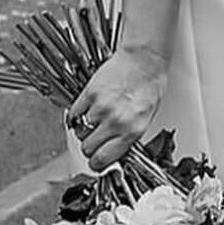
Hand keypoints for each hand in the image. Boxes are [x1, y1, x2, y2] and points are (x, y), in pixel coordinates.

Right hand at [66, 45, 168, 172]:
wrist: (144, 60)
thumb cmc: (149, 85)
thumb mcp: (147, 117)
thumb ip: (129, 136)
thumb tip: (115, 151)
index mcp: (132, 131)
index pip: (103, 159)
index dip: (96, 164)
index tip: (95, 162)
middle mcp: (116, 121)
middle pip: (87, 148)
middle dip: (89, 147)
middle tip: (94, 140)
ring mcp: (101, 108)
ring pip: (79, 131)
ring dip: (84, 129)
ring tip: (94, 121)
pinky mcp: (90, 94)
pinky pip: (74, 114)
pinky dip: (76, 115)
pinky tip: (85, 111)